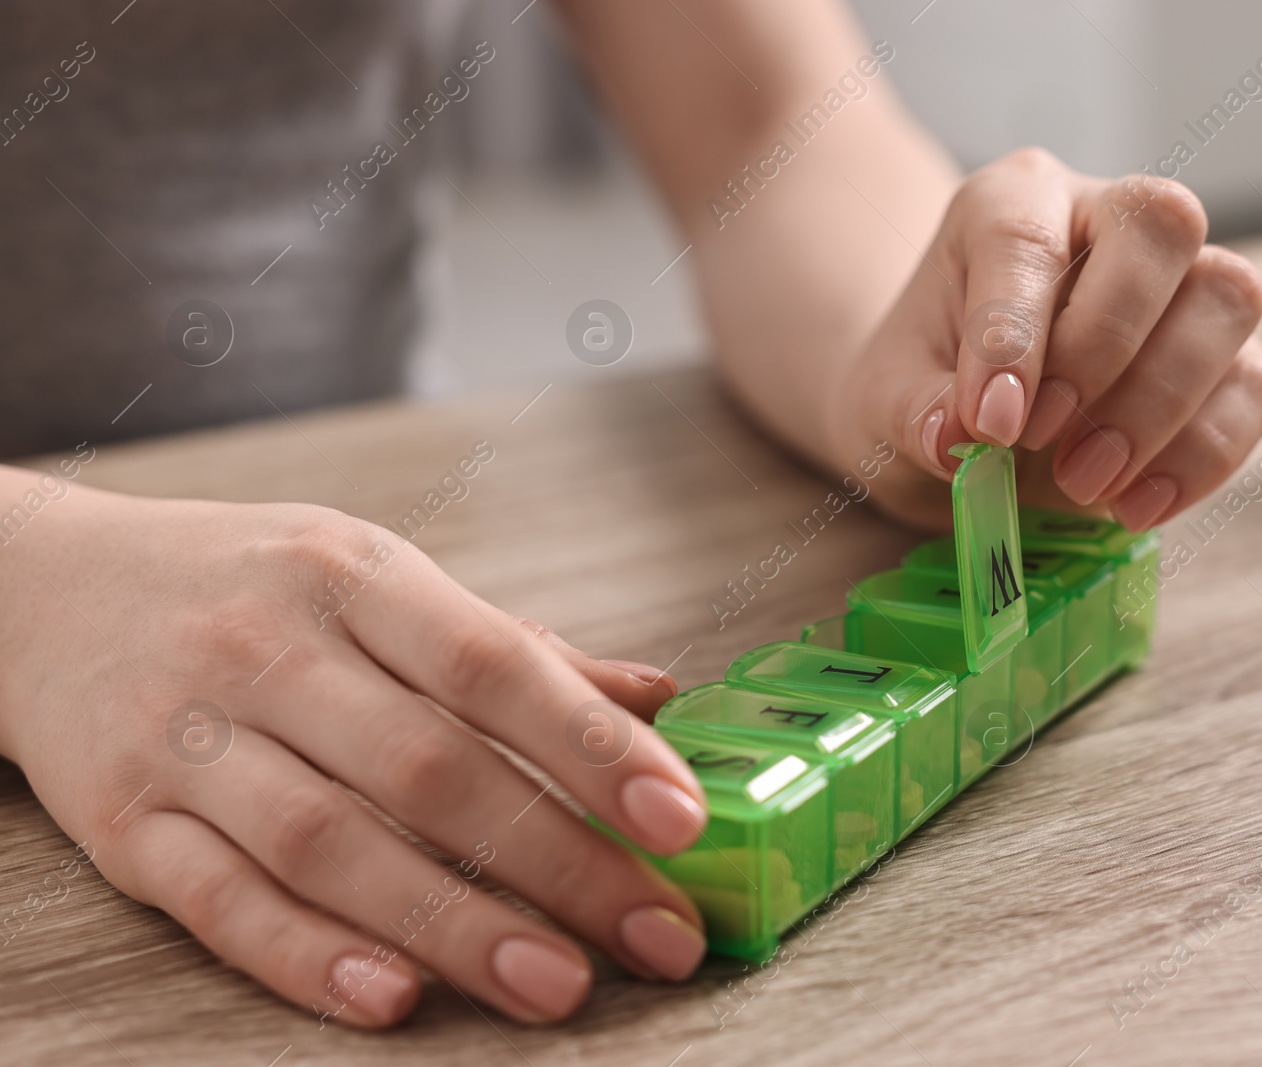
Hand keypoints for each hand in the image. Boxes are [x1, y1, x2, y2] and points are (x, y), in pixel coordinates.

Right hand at [0, 475, 709, 1027]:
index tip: (680, 816)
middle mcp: (270, 650)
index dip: (591, 744)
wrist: (46, 589)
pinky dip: (307, 955)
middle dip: (557, 861)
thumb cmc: (250, 584)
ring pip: (332, 844)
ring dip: (455, 924)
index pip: (490, 663)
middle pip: (429, 769)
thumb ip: (515, 648)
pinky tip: (393, 998)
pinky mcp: (124, 825)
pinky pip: (219, 901)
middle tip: (657, 933)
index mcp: (353, 575)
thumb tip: (658, 698)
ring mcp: (188, 739)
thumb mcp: (377, 577)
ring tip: (561, 984)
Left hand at [825, 148, 1261, 529]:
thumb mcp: (885, 402)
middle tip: (1044, 441)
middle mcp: (1111, 218)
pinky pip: (1255, 389)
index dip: (1014, 333)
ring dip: (1162, 405)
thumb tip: (954, 438)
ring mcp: (1183, 282)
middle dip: (1108, 345)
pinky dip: (1203, 458)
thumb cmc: (925, 388)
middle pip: (1163, 226)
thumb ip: (911, 410)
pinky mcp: (1227, 357)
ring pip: (1228, 297)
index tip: (989, 426)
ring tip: (1082, 484)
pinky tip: (1132, 507)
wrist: (965, 423)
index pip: (1026, 235)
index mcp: (1014, 202)